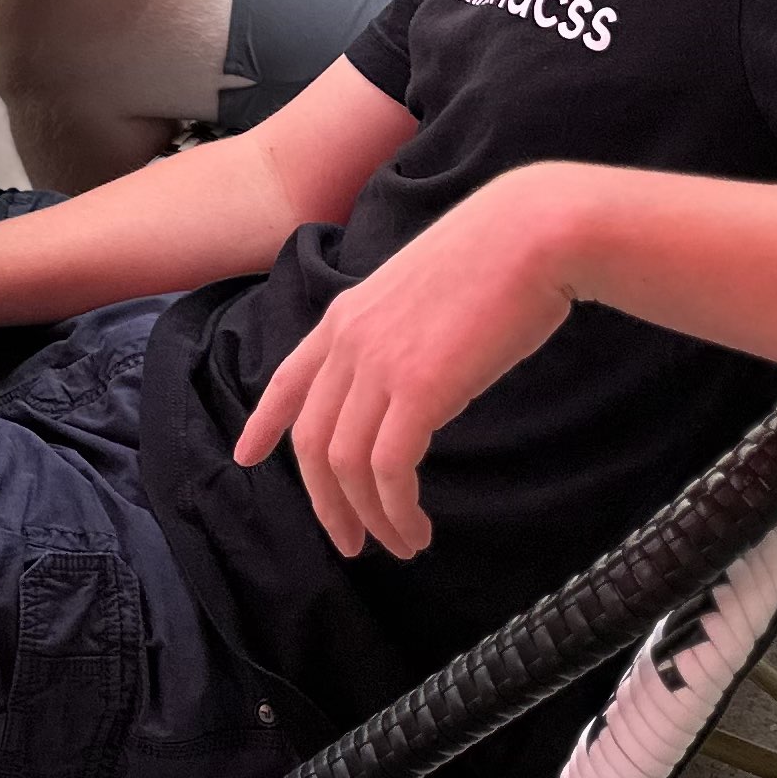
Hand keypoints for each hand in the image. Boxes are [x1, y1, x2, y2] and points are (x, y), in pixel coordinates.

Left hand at [232, 173, 582, 558]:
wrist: (532, 233)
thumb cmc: (496, 259)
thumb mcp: (422, 290)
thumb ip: (399, 333)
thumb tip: (409, 381)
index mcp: (345, 315)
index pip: (287, 379)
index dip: (263, 423)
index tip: (244, 456)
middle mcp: (349, 341)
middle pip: (311, 440)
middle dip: (325, 502)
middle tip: (351, 543)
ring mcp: (378, 364)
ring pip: (345, 463)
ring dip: (369, 517)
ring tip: (400, 545)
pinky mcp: (418, 388)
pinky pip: (388, 468)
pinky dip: (396, 509)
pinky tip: (417, 527)